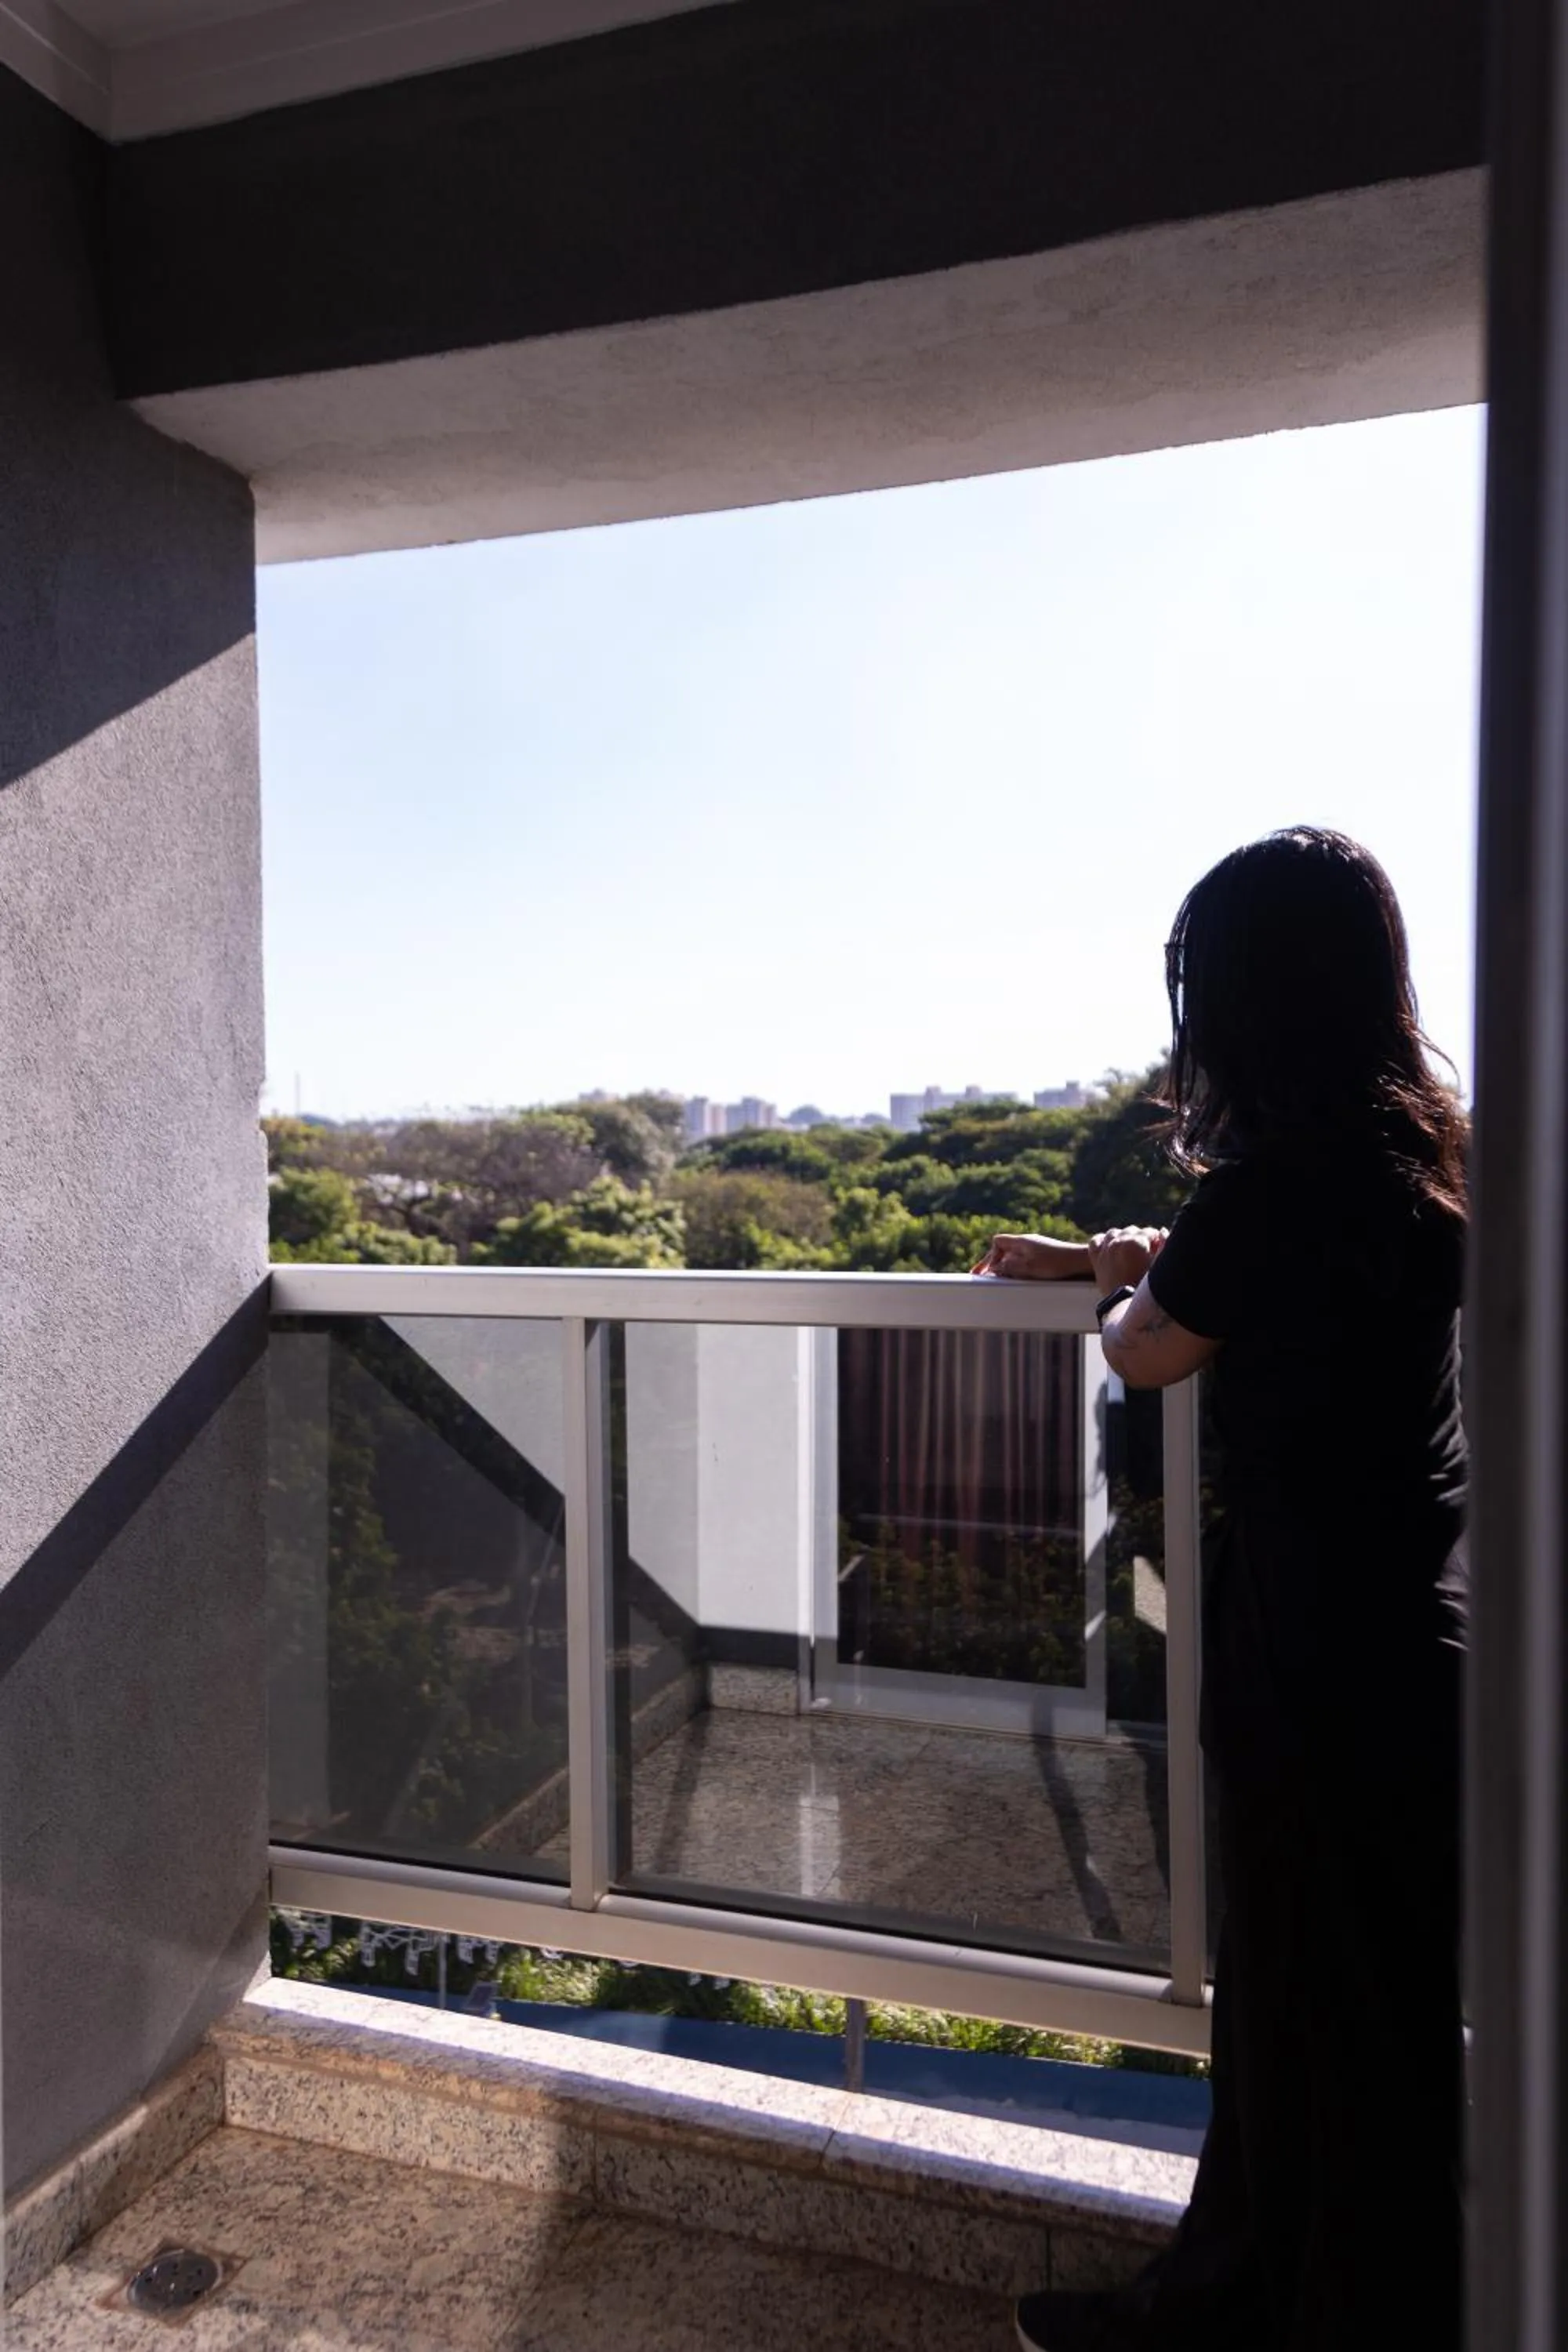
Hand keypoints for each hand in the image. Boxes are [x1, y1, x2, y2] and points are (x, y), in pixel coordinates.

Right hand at [971, 1234, 1091, 1280]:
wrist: (1080, 1261)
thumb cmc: (1056, 1263)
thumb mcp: (1028, 1267)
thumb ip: (1008, 1267)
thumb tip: (993, 1269)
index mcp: (1021, 1241)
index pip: (998, 1242)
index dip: (989, 1256)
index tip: (987, 1271)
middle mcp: (1028, 1243)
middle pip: (1004, 1250)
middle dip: (994, 1264)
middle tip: (983, 1278)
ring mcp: (1036, 1249)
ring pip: (1014, 1257)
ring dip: (1006, 1268)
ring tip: (1001, 1282)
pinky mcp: (1045, 1257)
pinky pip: (1025, 1262)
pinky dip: (1018, 1270)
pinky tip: (1020, 1280)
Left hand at [1088, 1226, 1167, 1291]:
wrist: (1125, 1306)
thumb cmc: (1147, 1287)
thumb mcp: (1159, 1266)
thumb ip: (1164, 1245)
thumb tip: (1162, 1230)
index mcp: (1136, 1242)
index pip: (1149, 1232)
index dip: (1156, 1240)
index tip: (1158, 1247)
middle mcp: (1119, 1242)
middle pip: (1133, 1231)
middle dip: (1141, 1238)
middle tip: (1146, 1252)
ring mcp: (1105, 1249)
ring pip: (1115, 1233)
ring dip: (1122, 1237)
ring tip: (1130, 1249)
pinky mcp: (1096, 1257)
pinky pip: (1097, 1240)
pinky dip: (1103, 1241)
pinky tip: (1111, 1247)